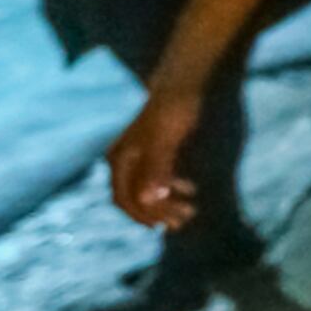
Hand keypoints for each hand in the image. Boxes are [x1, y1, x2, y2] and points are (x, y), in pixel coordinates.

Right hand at [107, 88, 203, 231]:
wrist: (181, 84)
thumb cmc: (172, 111)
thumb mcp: (165, 141)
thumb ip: (156, 169)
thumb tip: (147, 199)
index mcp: (120, 158)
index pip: (123, 197)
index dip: (141, 214)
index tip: (162, 226)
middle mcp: (123, 159)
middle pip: (135, 195)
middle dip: (157, 211)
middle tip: (183, 220)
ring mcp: (137, 155)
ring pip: (147, 187)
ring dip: (166, 202)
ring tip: (190, 211)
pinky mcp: (152, 150)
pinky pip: (156, 176)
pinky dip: (170, 187)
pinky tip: (188, 190)